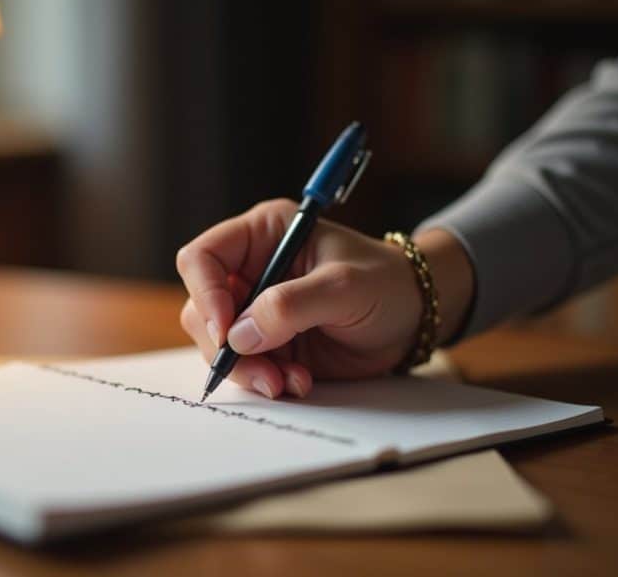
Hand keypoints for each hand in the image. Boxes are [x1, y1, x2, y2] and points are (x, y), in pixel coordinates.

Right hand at [176, 198, 472, 398]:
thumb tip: (239, 334)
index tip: (225, 332)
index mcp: (261, 236)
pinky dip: (266, 381)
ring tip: (289, 382)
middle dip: (227, 347)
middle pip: (202, 309)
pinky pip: (245, 367)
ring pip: (219, 345)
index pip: (203, 259)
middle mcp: (250, 270)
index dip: (205, 294)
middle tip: (264, 373)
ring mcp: (255, 310)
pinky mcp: (267, 343)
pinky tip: (300, 382)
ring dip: (249, 371)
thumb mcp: (345, 287)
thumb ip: (292, 305)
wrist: (415, 318)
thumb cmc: (387, 283)